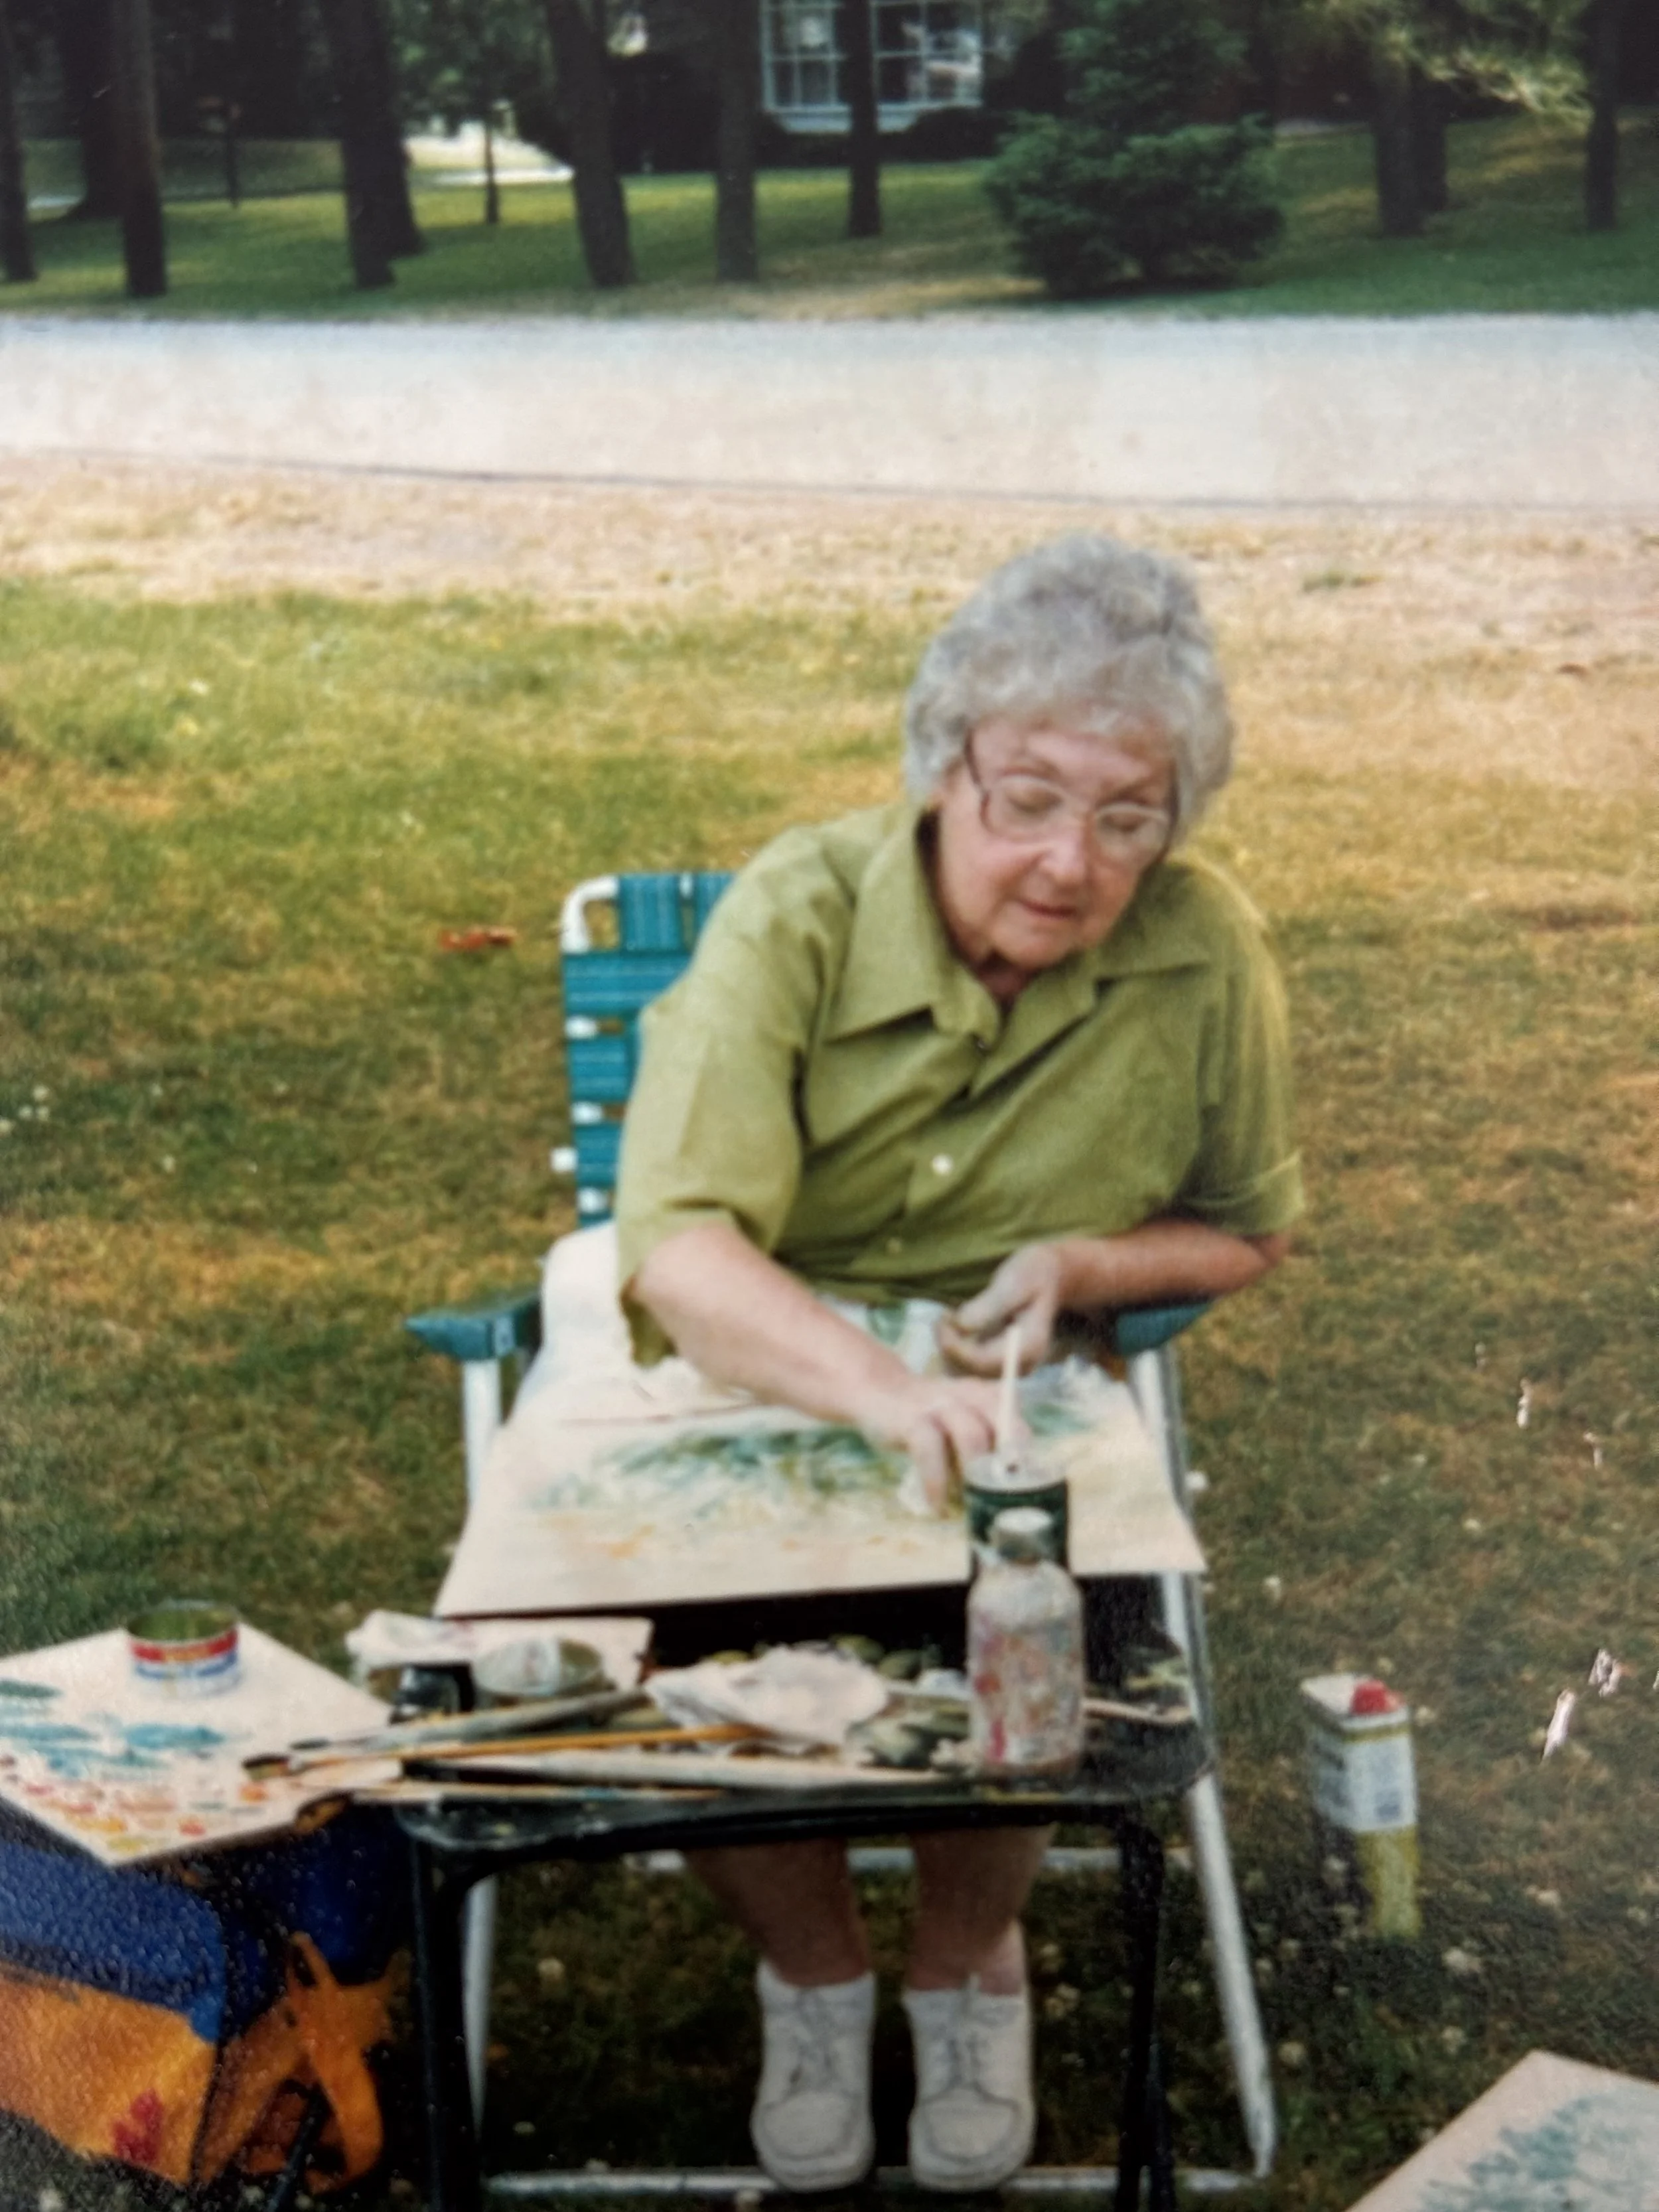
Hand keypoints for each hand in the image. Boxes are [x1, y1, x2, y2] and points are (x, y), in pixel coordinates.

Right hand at [858, 1374, 1009, 1514]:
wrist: (878, 1392)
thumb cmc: (929, 1421)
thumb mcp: (961, 1426)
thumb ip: (982, 1450)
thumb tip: (1002, 1498)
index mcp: (987, 1397)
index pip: (1018, 1427)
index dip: (1023, 1461)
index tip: (1020, 1494)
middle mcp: (969, 1395)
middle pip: (1005, 1427)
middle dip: (1007, 1468)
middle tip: (1000, 1502)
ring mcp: (940, 1405)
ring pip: (973, 1437)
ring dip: (976, 1478)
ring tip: (969, 1506)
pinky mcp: (911, 1419)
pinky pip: (929, 1451)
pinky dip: (936, 1482)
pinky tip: (937, 1506)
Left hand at [936, 1244, 1068, 1376]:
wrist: (1048, 1277)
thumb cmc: (1032, 1274)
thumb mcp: (1012, 1282)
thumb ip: (989, 1305)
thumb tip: (961, 1326)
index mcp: (1028, 1346)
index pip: (984, 1361)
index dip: (956, 1347)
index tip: (942, 1321)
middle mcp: (1021, 1364)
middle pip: (974, 1372)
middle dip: (950, 1347)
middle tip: (943, 1316)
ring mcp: (1010, 1365)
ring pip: (967, 1372)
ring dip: (949, 1348)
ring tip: (947, 1317)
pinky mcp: (999, 1362)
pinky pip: (969, 1365)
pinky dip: (954, 1348)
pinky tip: (953, 1326)